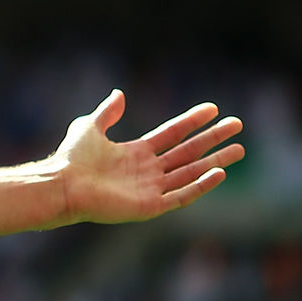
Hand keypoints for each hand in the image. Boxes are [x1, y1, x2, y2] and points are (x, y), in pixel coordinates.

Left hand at [55, 90, 243, 223]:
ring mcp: (150, 189)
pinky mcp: (150, 207)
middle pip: (187, 153)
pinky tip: (219, 173)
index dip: (192, 121)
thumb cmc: (71, 159)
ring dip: (215, 161)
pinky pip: (181, 196)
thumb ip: (107, 112)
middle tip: (238, 126)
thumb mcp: (89, 127)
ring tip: (239, 149)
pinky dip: (201, 185)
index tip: (214, 109)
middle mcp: (147, 171)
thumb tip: (119, 93)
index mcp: (135, 153)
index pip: (171, 135)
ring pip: (191, 173)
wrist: (62, 184)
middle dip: (213, 139)